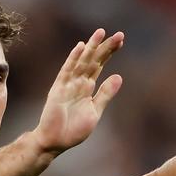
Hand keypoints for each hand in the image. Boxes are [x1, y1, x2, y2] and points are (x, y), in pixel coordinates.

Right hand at [33, 29, 124, 154]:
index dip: (109, 53)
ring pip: (82, 62)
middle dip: (105, 47)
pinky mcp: (58, 89)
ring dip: (91, 47)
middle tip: (119, 34)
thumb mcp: (95, 111)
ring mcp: (68, 84)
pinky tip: (81, 47)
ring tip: (101, 33)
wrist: (55, 142)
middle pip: (93, 60)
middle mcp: (78, 82)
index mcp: (86, 88)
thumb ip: (105, 94)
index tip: (121, 41)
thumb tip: (119, 76)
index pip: (99, 65)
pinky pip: (67, 71)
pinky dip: (74, 58)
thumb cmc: (73, 130)